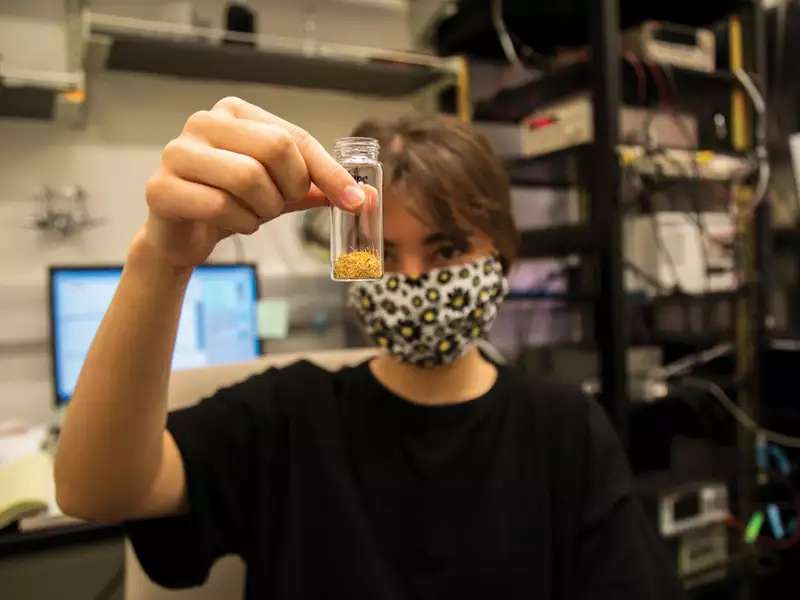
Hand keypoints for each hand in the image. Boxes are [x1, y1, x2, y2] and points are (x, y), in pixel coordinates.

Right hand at [138, 96, 365, 268]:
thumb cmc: (233, 202)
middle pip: (275, 148)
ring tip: (253, 214)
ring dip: (264, 209)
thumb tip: (366, 197)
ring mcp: (177, 152)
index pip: (295, 137)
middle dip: (289, 188)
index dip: (329, 172)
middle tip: (280, 204)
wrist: (182, 234)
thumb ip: (318, 187)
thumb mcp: (280, 190)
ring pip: (249, 178)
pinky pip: (221, 207)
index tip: (354, 201)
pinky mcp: (161, 188)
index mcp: (236, 112)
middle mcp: (204, 122)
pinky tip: (233, 223)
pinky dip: (240, 224)